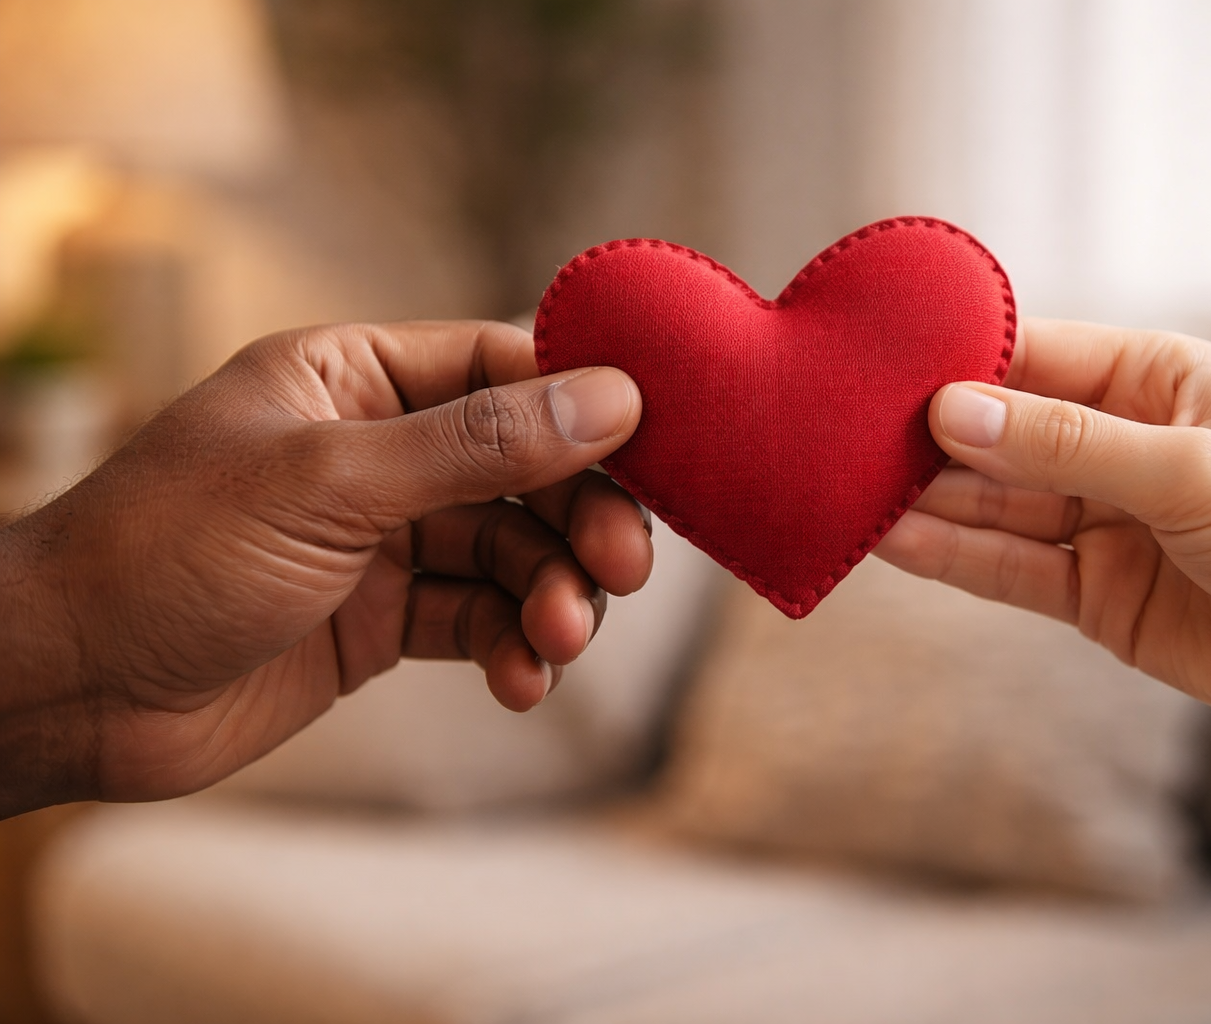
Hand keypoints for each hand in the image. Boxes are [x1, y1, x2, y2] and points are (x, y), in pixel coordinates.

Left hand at [0, 321, 649, 814]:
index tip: (652, 451)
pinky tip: (522, 681)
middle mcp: (377, 450)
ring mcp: (380, 538)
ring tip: (558, 639)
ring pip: (510, 551)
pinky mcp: (380, 619)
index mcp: (353, 378)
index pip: (501, 367)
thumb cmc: (167, 553)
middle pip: (524, 467)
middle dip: (577, 518)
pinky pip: (477, 620)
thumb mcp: (332, 482)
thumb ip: (477, 444)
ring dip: (550, 595)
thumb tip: (609, 397)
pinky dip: (511, 648)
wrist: (69, 690)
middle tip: (621, 568)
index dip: (583, 405)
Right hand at [875, 318, 1210, 748]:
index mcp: (1152, 381)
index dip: (954, 366)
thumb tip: (952, 411)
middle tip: (838, 439)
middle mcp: (1115, 444)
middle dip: (924, 439)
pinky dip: (951, 558)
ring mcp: (1099, 521)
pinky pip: (1007, 568)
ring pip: (991, 504)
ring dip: (924, 501)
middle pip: (997, 434)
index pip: (1029, 358)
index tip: (876, 372)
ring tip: (845, 492)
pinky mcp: (1090, 593)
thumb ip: (1067, 445)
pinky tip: (891, 542)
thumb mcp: (1192, 471)